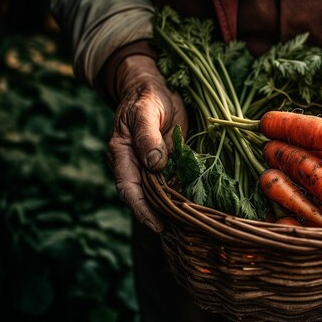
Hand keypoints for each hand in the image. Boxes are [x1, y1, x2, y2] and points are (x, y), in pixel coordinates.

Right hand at [107, 55, 187, 231]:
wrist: (156, 90)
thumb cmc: (147, 97)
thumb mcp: (146, 110)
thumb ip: (147, 135)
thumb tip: (153, 163)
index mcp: (122, 154)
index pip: (129, 188)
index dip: (141, 209)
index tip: (156, 224)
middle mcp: (135, 165)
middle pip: (145, 198)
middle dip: (160, 216)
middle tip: (181, 231)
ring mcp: (152, 167)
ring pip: (161, 195)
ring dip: (173, 210)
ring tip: (192, 226)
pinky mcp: (168, 164)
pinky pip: (174, 185)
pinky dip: (183, 197)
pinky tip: (199, 208)